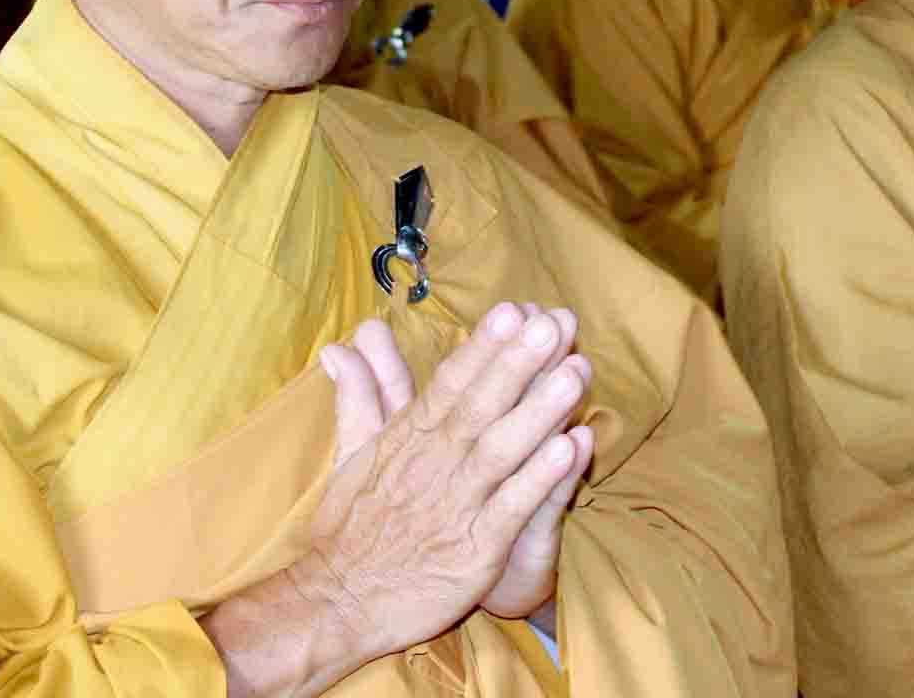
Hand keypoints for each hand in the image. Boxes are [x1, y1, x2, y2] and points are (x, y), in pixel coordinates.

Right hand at [290, 303, 592, 665]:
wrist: (338, 602)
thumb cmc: (352, 525)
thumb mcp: (353, 451)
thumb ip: (361, 393)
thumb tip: (344, 344)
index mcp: (408, 438)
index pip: (449, 384)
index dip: (482, 348)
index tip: (512, 311)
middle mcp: (434, 465)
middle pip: (480, 406)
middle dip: (518, 364)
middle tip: (554, 324)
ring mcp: (456, 507)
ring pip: (501, 451)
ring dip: (539, 411)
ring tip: (575, 373)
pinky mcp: (475, 550)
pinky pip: (511, 508)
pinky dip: (539, 478)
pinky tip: (570, 449)